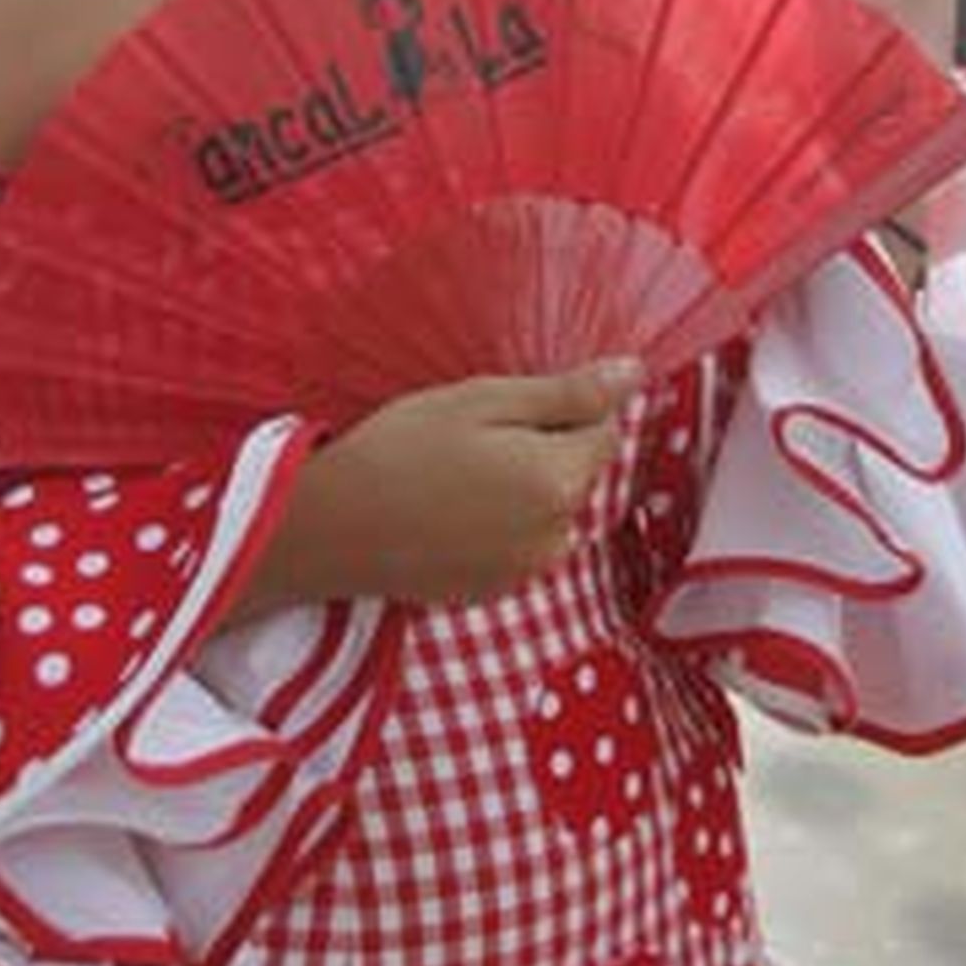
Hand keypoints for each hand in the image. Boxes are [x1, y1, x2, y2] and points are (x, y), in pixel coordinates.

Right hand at [233, 359, 643, 610]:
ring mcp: (527, 570)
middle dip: (543, 450)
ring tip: (456, 477)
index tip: (507, 408)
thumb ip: (567, 394)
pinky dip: (500, 524)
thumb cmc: (400, 449)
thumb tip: (636, 374)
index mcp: (559, 482)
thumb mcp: (482, 402)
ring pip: (551, 509)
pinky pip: (522, 542)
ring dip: (523, 489)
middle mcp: (557, 536)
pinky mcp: (497, 590)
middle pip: (578, 473)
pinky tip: (448, 511)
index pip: (605, 431)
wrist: (330, 527)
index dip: (562, 410)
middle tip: (472, 439)